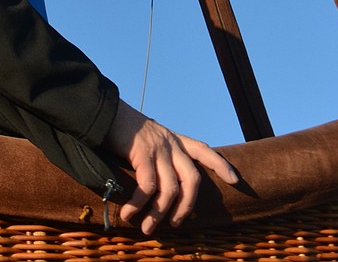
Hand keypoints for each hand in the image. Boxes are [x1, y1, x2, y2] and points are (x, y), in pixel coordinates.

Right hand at [105, 100, 237, 234]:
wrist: (102, 110)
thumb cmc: (120, 129)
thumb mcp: (145, 138)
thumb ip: (155, 156)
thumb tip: (155, 186)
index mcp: (173, 138)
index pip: (203, 149)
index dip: (220, 164)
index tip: (236, 180)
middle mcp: (170, 142)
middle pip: (192, 178)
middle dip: (187, 206)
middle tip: (176, 224)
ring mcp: (158, 147)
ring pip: (170, 188)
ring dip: (159, 213)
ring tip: (147, 228)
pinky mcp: (142, 152)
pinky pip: (147, 186)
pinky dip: (139, 204)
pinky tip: (129, 214)